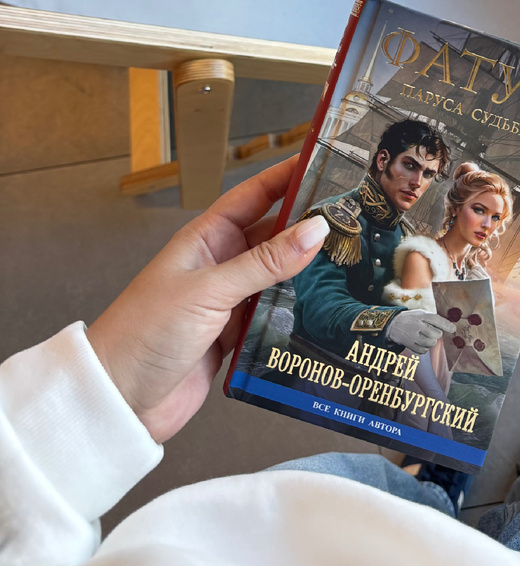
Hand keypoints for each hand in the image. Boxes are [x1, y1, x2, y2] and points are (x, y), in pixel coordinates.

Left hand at [86, 157, 327, 443]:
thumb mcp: (210, 290)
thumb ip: (265, 263)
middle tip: (353, 216)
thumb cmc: (145, 333)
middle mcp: (220, 263)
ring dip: (308, 271)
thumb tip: (316, 230)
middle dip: (309, 225)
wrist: (119, 401)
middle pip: (274, 235)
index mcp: (206, 238)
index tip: (325, 163)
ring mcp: (228, 300)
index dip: (288, 177)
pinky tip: (325, 308)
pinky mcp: (236, 335)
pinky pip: (276, 314)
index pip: (255, 196)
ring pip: (279, 276)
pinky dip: (298, 311)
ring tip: (351, 260)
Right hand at [388, 310, 454, 353]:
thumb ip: (434, 319)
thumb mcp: (421, 313)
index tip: (453, 329)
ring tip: (425, 336)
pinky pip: (424, 351)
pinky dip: (425, 348)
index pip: (436, 320)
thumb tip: (451, 327)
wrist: (393, 325)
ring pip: (431, 343)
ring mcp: (413, 336)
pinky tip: (420, 342)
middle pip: (436, 334)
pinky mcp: (409, 345)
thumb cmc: (412, 319)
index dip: (446, 325)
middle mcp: (417, 325)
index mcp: (421, 316)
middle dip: (437, 334)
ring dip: (431, 341)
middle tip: (431, 331)